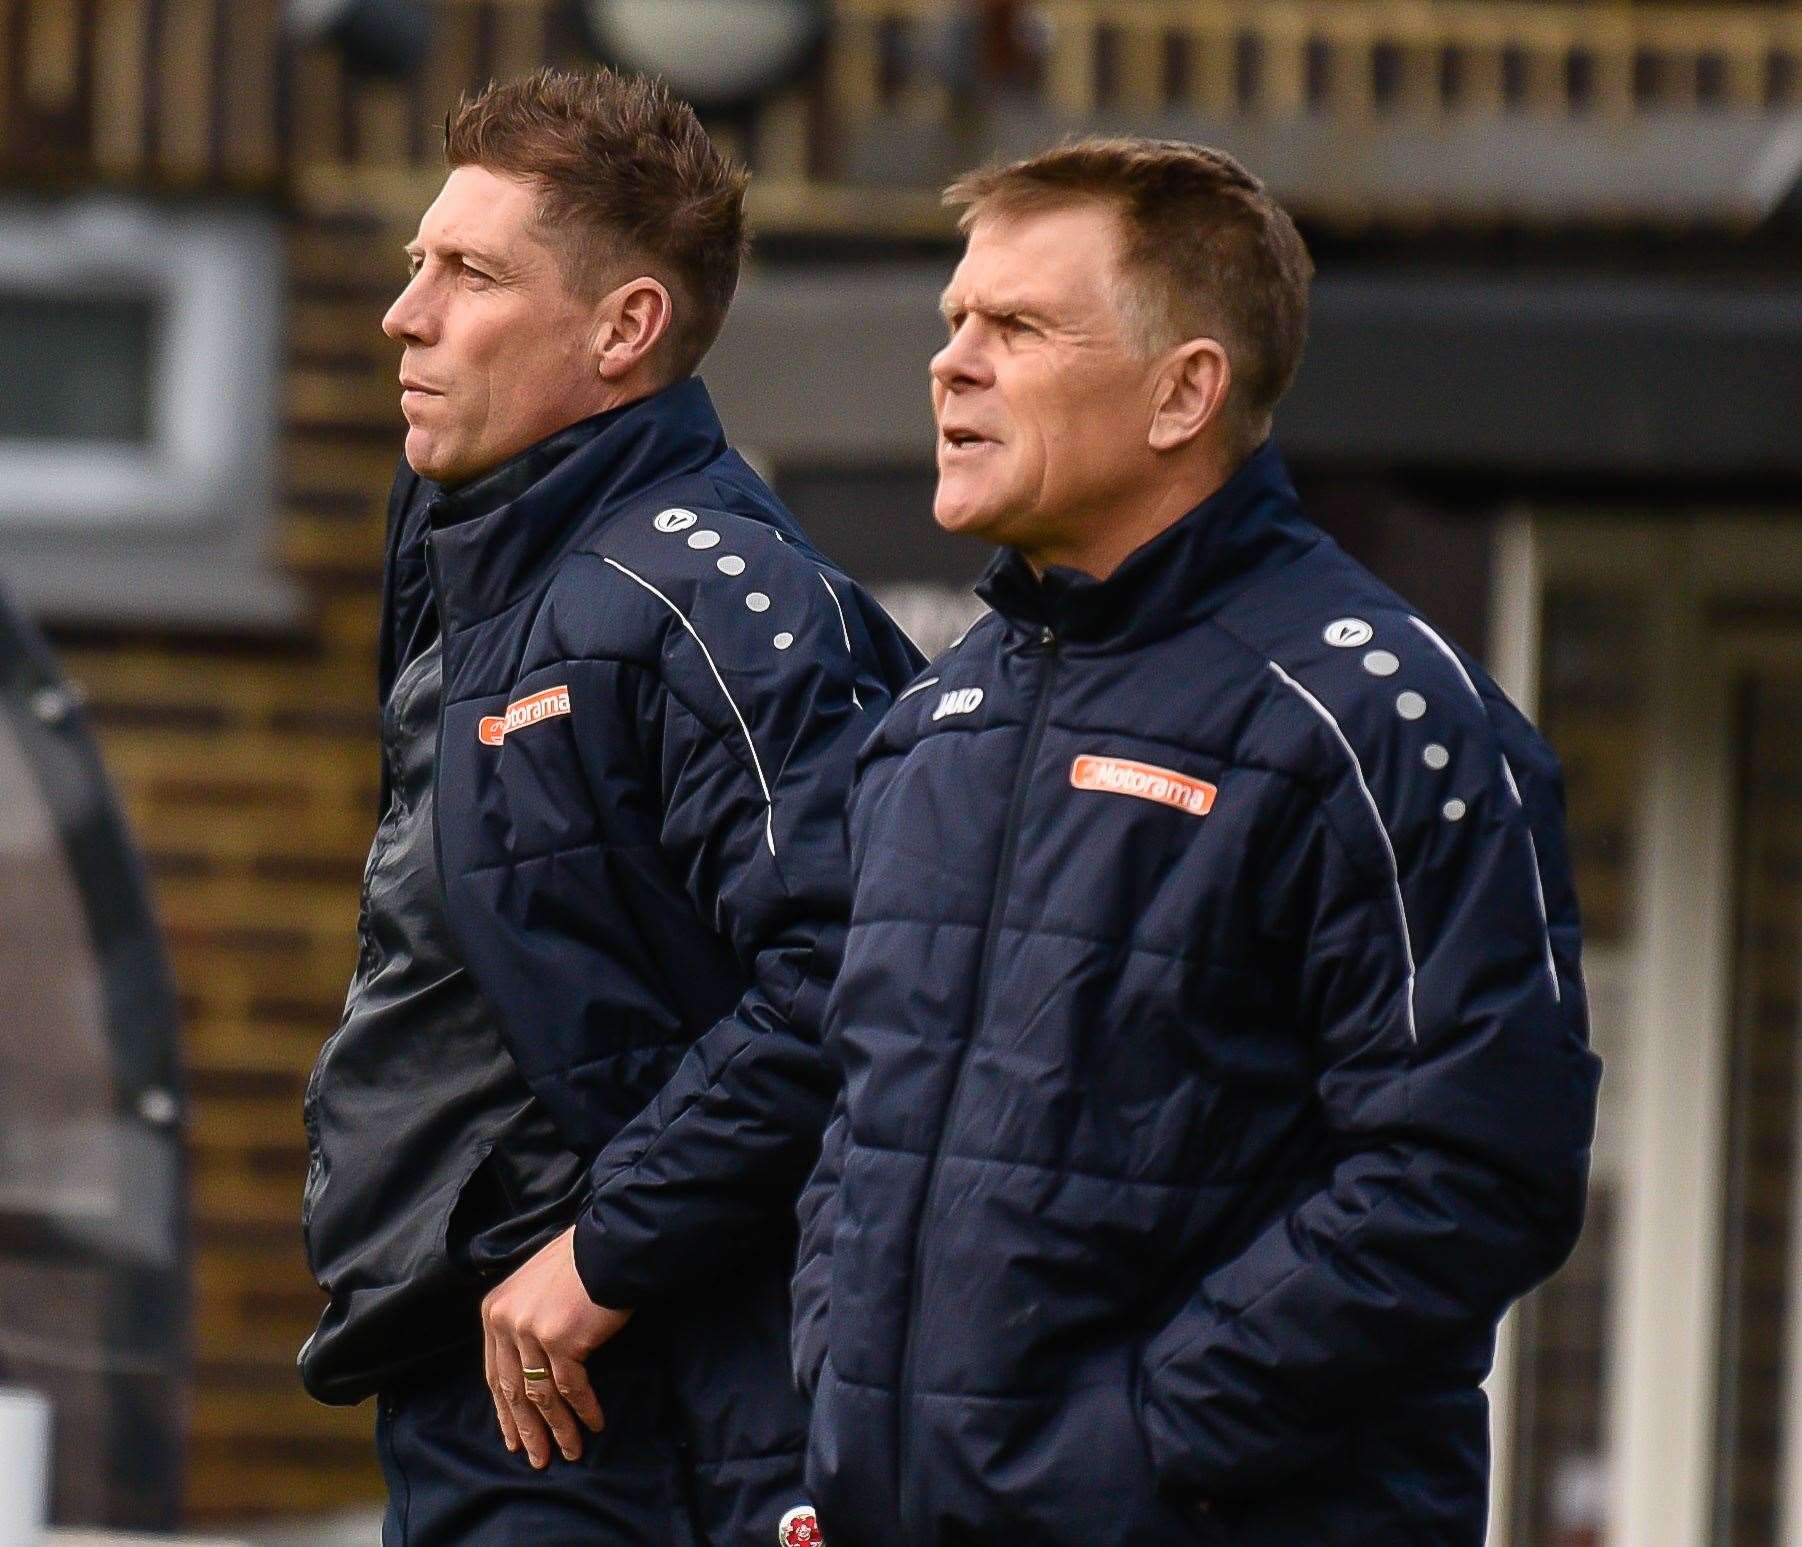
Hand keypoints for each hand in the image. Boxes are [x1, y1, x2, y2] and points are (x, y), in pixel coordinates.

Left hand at [480, 1225, 632, 1466]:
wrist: (608, 1247)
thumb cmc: (578, 1263)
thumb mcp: (533, 1287)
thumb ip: (522, 1320)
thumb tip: (526, 1365)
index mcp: (494, 1311)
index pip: (496, 1374)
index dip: (505, 1412)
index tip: (514, 1438)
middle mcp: (506, 1322)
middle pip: (513, 1390)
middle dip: (527, 1429)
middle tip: (537, 1458)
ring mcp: (530, 1332)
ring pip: (542, 1395)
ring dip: (558, 1428)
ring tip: (569, 1452)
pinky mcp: (560, 1340)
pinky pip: (571, 1387)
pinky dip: (583, 1410)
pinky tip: (594, 1424)